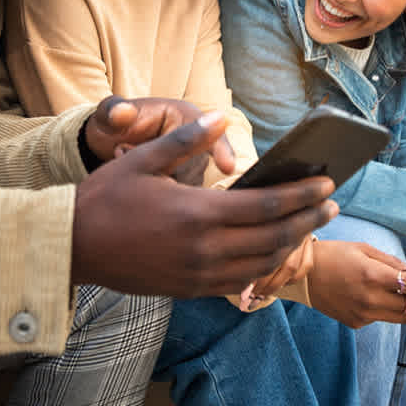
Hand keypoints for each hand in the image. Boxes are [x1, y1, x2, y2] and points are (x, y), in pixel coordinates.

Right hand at [71, 111, 338, 297]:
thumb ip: (186, 140)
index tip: (327, 183)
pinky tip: (271, 252)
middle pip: (273, 237)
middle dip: (308, 219)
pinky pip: (238, 281)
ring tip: (309, 225)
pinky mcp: (188, 288)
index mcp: (197, 213)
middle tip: (333, 204)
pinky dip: (263, 266)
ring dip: (292, 244)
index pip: (265, 206)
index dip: (301, 195)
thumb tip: (221, 117)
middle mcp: (204, 249)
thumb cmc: (104, 199)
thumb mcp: (143, 160)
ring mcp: (197, 274)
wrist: (72, 246)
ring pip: (261, 263)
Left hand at [84, 95, 234, 186]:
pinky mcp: (182, 178)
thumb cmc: (110, 123)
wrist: (104, 143)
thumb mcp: (108, 115)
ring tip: (128, 161)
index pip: (210, 131)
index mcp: (182, 115)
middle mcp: (193, 137)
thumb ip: (113, 112)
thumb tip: (121, 113)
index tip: (228, 167)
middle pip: (199, 164)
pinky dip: (161, 193)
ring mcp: (189, 160)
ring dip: (161, 182)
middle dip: (167, 169)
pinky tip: (138, 181)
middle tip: (125, 152)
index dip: (221, 149)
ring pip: (190, 184)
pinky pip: (182, 195)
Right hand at [306, 241, 405, 328]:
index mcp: (371, 275)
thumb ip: (391, 262)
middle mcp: (370, 298)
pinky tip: (390, 297)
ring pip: (404, 318)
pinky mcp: (357, 323)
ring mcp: (364, 314)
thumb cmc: (331, 255)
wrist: (302, 274)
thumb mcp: (362, 248)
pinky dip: (394, 309)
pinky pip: (384, 319)